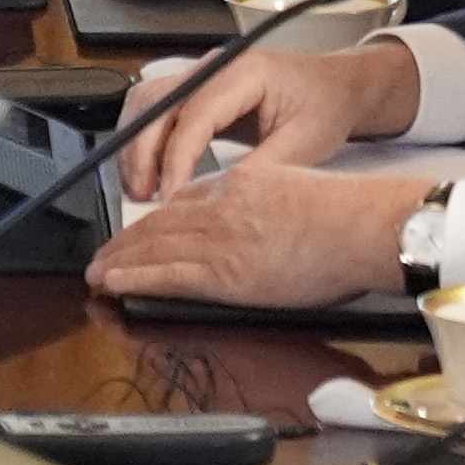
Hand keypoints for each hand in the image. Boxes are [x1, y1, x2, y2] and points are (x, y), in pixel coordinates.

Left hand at [78, 150, 420, 309]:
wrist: (364, 227)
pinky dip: (134, 277)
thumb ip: (267, 201)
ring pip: (156, 246)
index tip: (143, 226)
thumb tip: (261, 225)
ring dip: (122, 258)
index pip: (187, 198)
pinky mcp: (225, 272)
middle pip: (162, 221)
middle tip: (107, 250)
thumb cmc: (350, 217)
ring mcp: (222, 239)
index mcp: (243, 183)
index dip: (157, 215)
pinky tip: (114, 281)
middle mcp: (224, 206)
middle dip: (129, 238)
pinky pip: (167, 274)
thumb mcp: (297, 189)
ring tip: (100, 270)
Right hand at [112, 36, 414, 198]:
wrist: (336, 87)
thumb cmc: (324, 106)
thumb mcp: (303, 144)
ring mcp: (201, 73)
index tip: (168, 194)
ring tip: (141, 188)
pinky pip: (157, 109)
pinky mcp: (196, 89)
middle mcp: (213, 65)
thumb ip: (261, 169)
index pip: (194, 113)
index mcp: (243, 71)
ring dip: (137, 145)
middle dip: (142, 152)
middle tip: (143, 195)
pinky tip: (149, 172)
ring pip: (147, 103)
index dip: (175, 157)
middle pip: (157, 103)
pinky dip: (145, 140)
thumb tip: (218, 199)